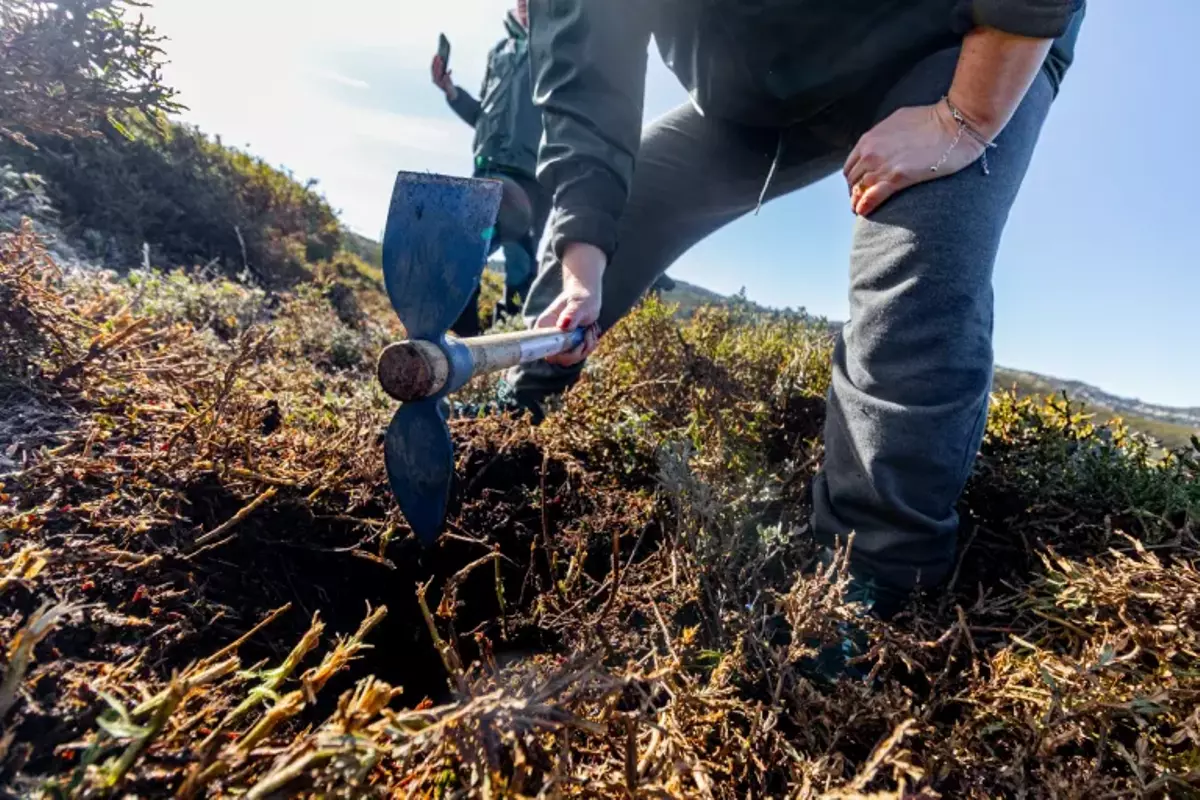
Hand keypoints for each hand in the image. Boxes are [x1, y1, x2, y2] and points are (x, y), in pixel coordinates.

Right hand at [430, 55, 456, 100]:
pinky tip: (450, 70)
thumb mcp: (444, 75)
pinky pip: (445, 79)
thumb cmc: (447, 81)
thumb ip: (443, 69)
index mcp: (434, 77)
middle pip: (435, 70)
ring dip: (440, 67)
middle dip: (437, 63)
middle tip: (439, 57)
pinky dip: (447, 74)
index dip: (434, 61)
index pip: (432, 68)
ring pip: (439, 73)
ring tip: (442, 61)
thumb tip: (443, 60)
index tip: (436, 55)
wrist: (450, 91)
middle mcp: (435, 80)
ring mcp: (439, 83)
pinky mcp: (444, 85)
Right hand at [534, 242, 604, 366]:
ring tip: (591, 329)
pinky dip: (589, 345)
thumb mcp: (578, 304)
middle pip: (562, 359)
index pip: (547, 353)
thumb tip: (564, 325)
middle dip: (580, 350)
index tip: (578, 342)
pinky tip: (591, 331)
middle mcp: (548, 337)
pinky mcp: (568, 344)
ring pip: (572, 358)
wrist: (586, 294)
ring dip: (587, 346)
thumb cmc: (581, 296)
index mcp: (544, 327)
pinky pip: (579, 354)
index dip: (563, 354)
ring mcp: (558, 342)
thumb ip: (571, 314)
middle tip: (589, 333)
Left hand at [843, 99, 986, 216]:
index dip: (854, 179)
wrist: (956, 124)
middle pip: (853, 180)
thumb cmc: (934, 120)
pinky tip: (864, 213)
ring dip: (858, 202)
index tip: (859, 186)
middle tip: (861, 201)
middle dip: (855, 192)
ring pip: (859, 190)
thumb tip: (881, 146)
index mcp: (870, 138)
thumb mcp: (898, 121)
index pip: (850, 165)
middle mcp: (870, 152)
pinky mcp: (897, 178)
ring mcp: (882, 165)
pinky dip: (865, 207)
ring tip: (862, 210)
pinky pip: (872, 197)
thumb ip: (883, 136)